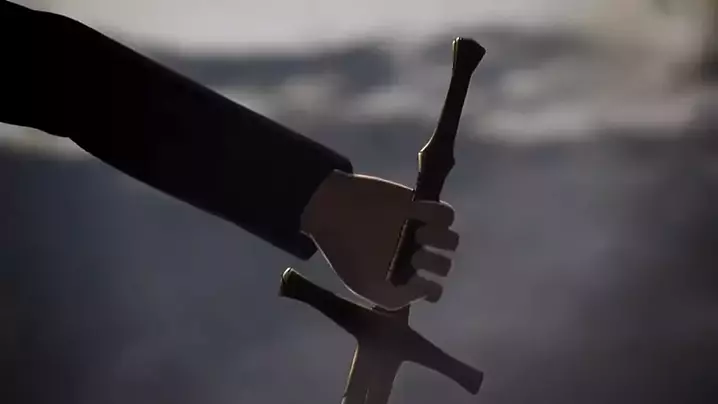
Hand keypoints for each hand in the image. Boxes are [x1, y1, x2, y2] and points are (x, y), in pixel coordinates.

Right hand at [300, 170, 458, 309]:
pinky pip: (447, 213)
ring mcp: (419, 230)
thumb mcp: (364, 286)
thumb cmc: (345, 252)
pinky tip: (418, 214)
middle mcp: (413, 255)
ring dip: (440, 239)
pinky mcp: (420, 206)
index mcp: (400, 276)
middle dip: (434, 263)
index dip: (431, 288)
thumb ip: (394, 299)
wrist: (332, 210)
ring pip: (450, 240)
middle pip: (444, 265)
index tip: (419, 281)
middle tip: (414, 255)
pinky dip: (439, 215)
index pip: (433, 289)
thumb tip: (423, 293)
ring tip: (419, 233)